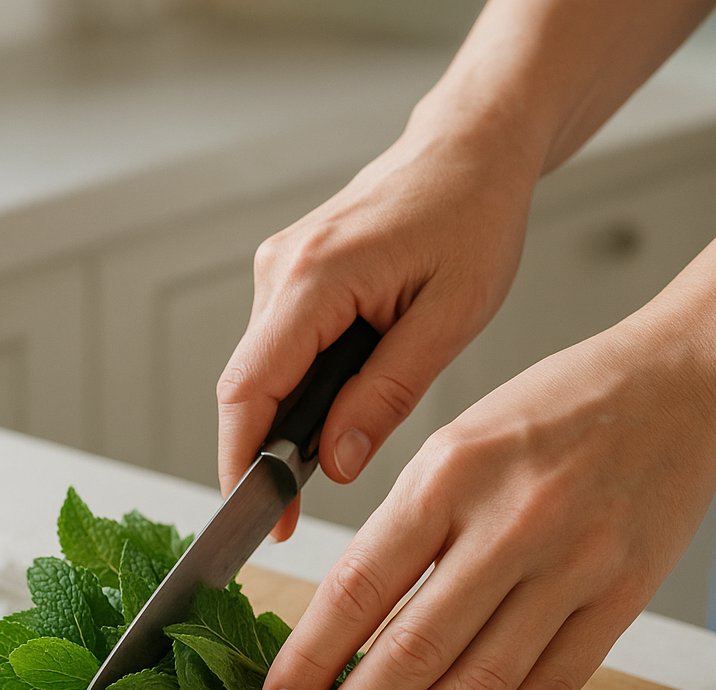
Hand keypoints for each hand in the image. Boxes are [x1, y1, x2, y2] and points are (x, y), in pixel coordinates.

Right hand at [217, 116, 540, 538]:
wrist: (467, 150)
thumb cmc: (472, 217)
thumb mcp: (449, 318)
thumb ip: (386, 394)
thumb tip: (334, 462)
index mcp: (315, 276)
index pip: (249, 389)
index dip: (243, 461)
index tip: (260, 513)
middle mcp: (280, 269)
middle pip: (244, 387)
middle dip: (258, 454)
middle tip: (290, 508)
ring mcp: (278, 270)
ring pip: (258, 372)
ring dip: (279, 424)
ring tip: (320, 461)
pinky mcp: (288, 277)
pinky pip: (275, 350)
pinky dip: (291, 393)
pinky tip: (327, 412)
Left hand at [260, 314, 715, 689]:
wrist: (675, 386)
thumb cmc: (551, 410)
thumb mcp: (454, 444)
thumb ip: (403, 528)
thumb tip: (346, 621)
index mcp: (448, 474)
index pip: (358, 587)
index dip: (309, 659)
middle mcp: (509, 523)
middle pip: (414, 649)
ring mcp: (573, 566)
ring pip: (480, 681)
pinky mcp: (621, 598)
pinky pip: (553, 684)